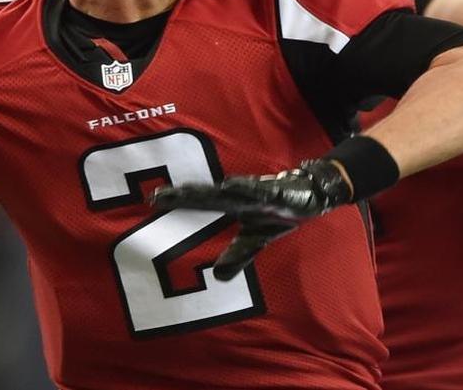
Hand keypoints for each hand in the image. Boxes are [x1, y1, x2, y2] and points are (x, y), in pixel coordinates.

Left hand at [150, 159, 351, 280]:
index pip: (199, 203)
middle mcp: (238, 196)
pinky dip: (243, 188)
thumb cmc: (276, 213)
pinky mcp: (274, 192)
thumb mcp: (256, 239)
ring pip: (225, 191)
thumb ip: (237, 255)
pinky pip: (257, 190)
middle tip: (156, 196)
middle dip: (182, 196)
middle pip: (205, 196)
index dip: (177, 202)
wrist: (310, 195)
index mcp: (231, 205)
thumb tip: (218, 277)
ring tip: (183, 191)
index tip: (152, 201)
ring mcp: (255, 193)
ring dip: (205, 191)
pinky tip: (229, 185)